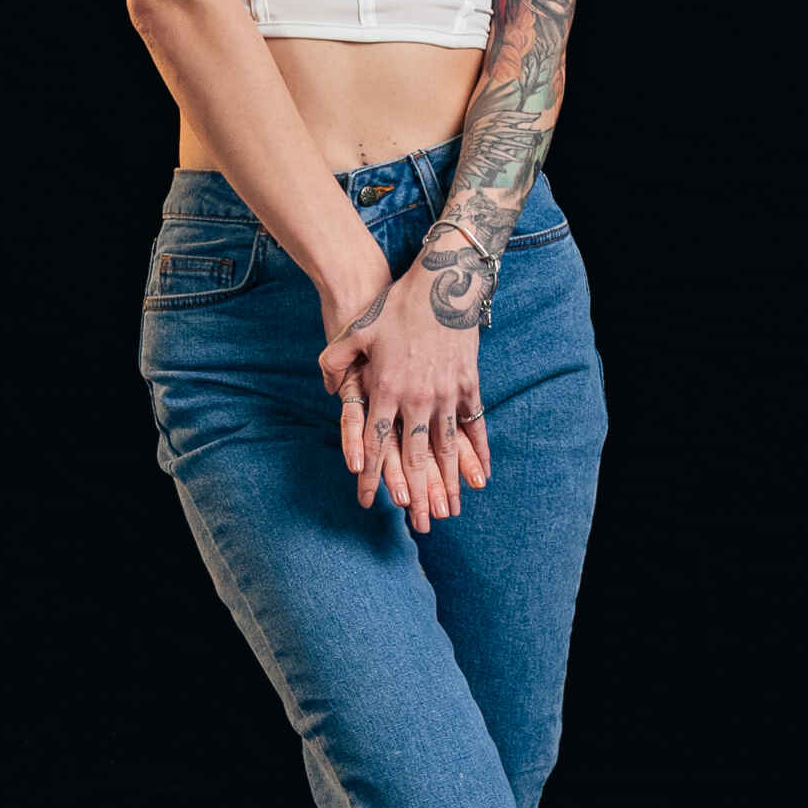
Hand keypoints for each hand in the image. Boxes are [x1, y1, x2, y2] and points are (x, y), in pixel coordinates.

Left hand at [318, 254, 490, 530]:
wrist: (443, 282)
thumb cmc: (394, 306)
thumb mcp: (355, 331)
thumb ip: (335, 361)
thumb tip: (327, 386)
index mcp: (384, 388)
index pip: (373, 443)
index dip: (369, 474)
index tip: (366, 501)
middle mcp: (415, 398)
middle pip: (414, 456)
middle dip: (416, 493)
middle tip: (419, 525)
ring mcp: (445, 393)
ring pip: (446, 449)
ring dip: (449, 483)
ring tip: (451, 511)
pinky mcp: (467, 384)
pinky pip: (473, 425)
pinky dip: (477, 452)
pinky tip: (480, 475)